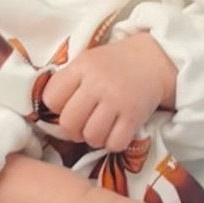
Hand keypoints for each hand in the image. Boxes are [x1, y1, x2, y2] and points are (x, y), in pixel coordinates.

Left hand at [38, 33, 178, 155]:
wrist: (155, 59)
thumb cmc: (115, 63)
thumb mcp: (88, 61)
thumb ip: (70, 81)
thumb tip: (49, 112)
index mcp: (81, 67)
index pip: (51, 98)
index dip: (56, 108)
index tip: (68, 106)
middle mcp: (97, 84)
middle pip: (69, 122)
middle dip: (73, 129)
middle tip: (83, 124)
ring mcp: (117, 100)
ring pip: (91, 136)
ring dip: (93, 138)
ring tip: (100, 128)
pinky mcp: (134, 115)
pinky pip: (114, 143)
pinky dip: (113, 143)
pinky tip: (116, 132)